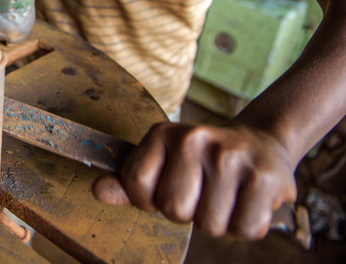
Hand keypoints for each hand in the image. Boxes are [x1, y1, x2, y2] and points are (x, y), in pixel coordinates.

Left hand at [92, 123, 297, 238]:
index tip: (166, 188)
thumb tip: (97, 190)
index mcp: (163, 133)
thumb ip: (129, 183)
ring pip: (210, 225)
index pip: (138, 187)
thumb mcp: (161, 163)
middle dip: (187, 212)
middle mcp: (195, 138)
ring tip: (226, 195)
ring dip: (218, 221)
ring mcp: (231, 155)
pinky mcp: (265, 176)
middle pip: (174, 209)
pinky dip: (246, 225)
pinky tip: (247, 200)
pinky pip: (245, 229)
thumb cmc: (201, 162)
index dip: (150, 201)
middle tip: (202, 193)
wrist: (261, 144)